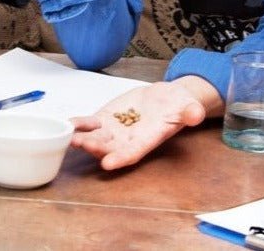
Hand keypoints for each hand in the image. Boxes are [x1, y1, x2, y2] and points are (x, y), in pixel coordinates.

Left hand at [70, 81, 206, 170]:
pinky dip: (79, 123)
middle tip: (80, 144)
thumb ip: (191, 112)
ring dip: (83, 137)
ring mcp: (115, 129)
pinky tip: (67, 123)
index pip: (133, 153)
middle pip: (110, 147)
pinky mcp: (107, 117)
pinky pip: (90, 122)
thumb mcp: (189, 107)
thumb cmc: (180, 106)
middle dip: (95, 148)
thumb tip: (196, 114)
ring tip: (70, 136)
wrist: (167, 98)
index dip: (120, 158)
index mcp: (148, 140)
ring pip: (96, 137)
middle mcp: (129, 139)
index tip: (107, 164)